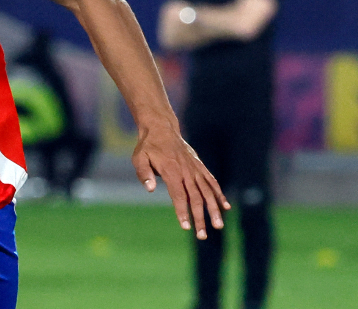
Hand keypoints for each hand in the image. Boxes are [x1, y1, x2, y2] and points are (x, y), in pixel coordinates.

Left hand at [132, 125, 229, 239]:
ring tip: (219, 226)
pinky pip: (212, 182)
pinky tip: (225, 207)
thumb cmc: (148, 146)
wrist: (161, 129)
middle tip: (202, 236)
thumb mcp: (139, 158)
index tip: (186, 227)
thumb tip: (149, 189)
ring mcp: (195, 169)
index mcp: (172, 172)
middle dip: (200, 218)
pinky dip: (219, 194)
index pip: (179, 196)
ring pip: (207, 192)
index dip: (183, 212)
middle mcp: (187, 172)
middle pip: (196, 198)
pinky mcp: (200, 167)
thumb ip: (144, 173)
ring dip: (214, 210)